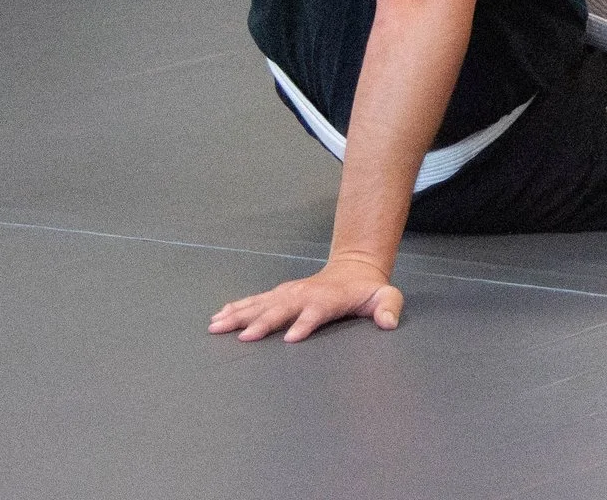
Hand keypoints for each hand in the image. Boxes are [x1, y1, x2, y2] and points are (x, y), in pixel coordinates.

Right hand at [209, 255, 400, 342]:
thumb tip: (389, 322)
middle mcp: (305, 295)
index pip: (316, 312)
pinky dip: (237, 307)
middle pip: (281, 309)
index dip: (305, 324)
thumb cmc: (368, 289)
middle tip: (243, 337)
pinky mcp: (281, 294)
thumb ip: (389, 307)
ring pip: (262, 304)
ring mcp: (290, 293)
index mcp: (328, 299)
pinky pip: (256, 300)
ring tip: (217, 325)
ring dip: (240, 314)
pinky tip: (219, 316)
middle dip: (263, 322)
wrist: (354, 268)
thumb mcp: (386, 296)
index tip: (291, 339)